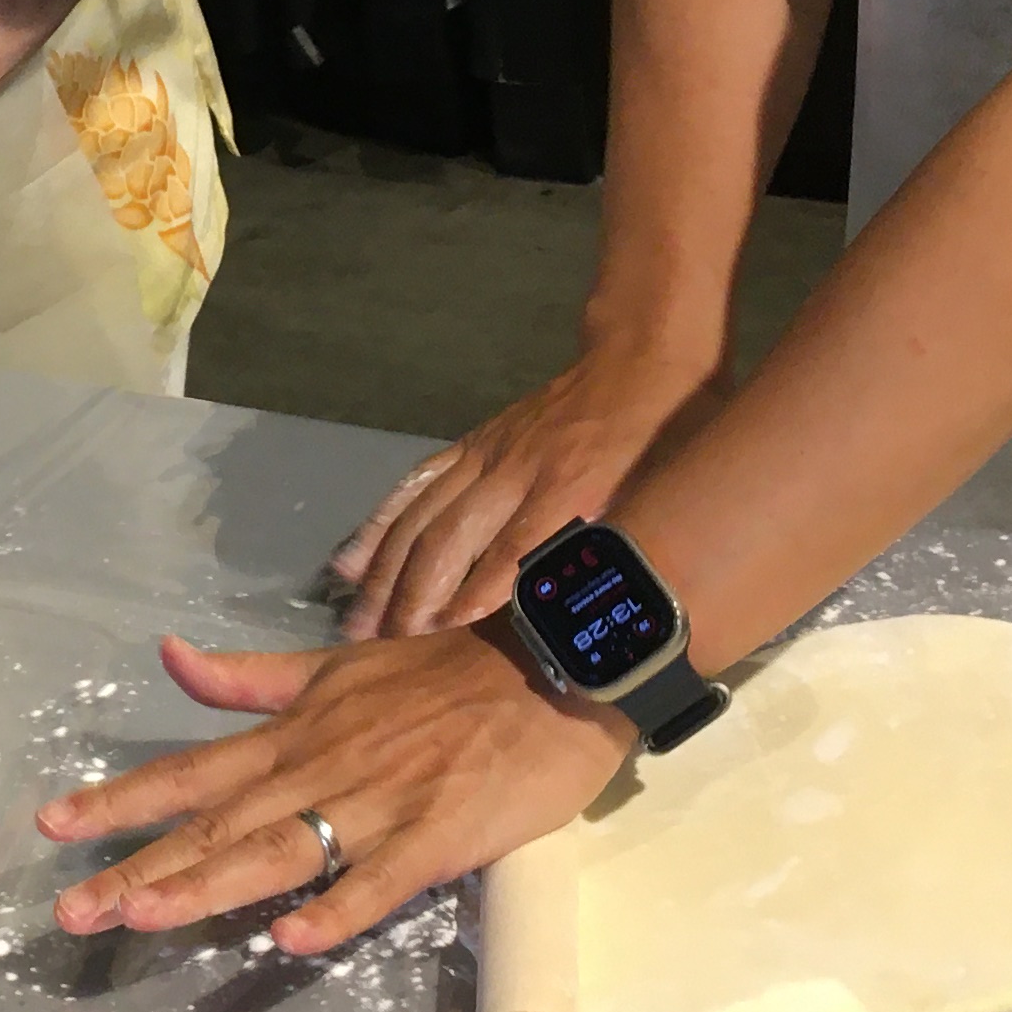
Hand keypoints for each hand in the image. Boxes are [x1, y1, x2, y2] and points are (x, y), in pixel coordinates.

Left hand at [37, 627, 631, 954]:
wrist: (554, 664)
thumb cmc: (444, 673)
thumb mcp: (334, 664)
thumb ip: (250, 678)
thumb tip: (169, 657)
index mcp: (294, 733)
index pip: (190, 771)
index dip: (120, 799)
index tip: (51, 826)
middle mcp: (320, 768)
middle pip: (218, 825)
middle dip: (141, 868)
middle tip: (71, 912)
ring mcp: (378, 804)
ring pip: (280, 851)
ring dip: (209, 885)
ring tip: (143, 917)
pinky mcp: (438, 836)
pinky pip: (381, 881)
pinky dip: (338, 908)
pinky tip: (289, 939)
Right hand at [333, 346, 725, 639]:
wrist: (639, 361)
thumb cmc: (661, 439)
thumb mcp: (660, 493)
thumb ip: (623, 547)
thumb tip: (602, 614)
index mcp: (573, 487)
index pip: (514, 551)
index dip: (477, 596)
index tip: (441, 640)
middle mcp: (517, 471)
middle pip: (451, 540)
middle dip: (414, 598)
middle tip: (385, 650)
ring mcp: (487, 456)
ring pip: (423, 518)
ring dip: (386, 575)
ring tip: (356, 624)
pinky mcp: (472, 446)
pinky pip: (417, 486)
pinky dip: (379, 525)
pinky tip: (350, 563)